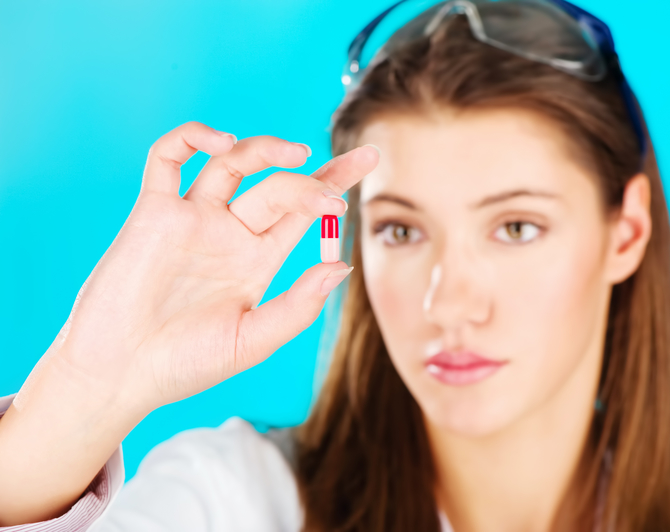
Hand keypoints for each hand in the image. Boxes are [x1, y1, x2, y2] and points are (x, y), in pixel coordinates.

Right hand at [49, 121, 377, 412]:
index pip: (305, 212)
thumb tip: (342, 267)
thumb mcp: (252, 341)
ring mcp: (193, 219)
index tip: (371, 160)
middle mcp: (230, 233)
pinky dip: (190, 139)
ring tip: (296, 155)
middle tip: (334, 190)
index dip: (335, 183)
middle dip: (312, 178)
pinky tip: (220, 143)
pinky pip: (167, 159)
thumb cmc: (184, 364)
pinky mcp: (153, 212)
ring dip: (264, 151)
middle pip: (278, 185)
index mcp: (258, 260)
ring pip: (232, 164)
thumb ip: (297, 306)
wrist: (119, 374)